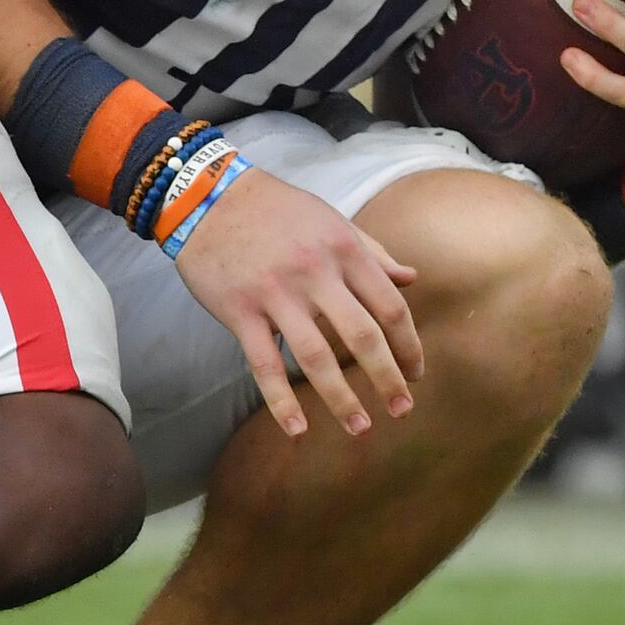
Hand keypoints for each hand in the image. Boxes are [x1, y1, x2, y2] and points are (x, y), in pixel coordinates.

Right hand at [166, 162, 421, 437]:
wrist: (207, 196)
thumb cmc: (277, 209)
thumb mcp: (332, 220)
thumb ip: (373, 252)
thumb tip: (411, 278)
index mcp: (344, 250)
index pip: (390, 307)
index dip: (408, 346)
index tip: (416, 374)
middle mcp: (315, 273)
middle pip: (362, 337)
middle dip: (387, 379)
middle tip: (401, 410)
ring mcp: (276, 294)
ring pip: (316, 357)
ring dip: (341, 399)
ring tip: (360, 428)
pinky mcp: (240, 311)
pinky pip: (264, 364)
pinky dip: (281, 400)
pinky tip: (297, 429)